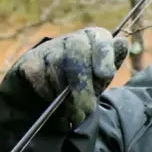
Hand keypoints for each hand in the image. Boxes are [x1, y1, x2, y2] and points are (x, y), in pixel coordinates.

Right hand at [12, 27, 128, 127]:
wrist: (44, 103)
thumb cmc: (78, 90)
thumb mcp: (97, 83)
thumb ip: (109, 67)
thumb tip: (122, 43)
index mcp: (92, 42)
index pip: (100, 38)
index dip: (103, 53)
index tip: (105, 74)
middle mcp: (70, 41)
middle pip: (76, 51)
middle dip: (82, 83)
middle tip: (87, 108)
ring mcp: (48, 50)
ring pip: (57, 66)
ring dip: (66, 95)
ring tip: (73, 114)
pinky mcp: (29, 62)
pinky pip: (39, 76)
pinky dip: (48, 93)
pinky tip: (54, 103)